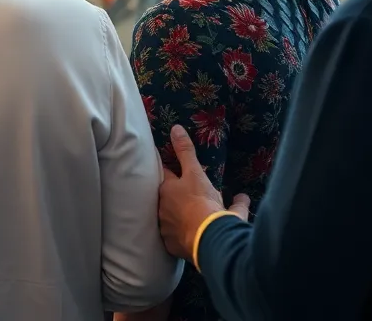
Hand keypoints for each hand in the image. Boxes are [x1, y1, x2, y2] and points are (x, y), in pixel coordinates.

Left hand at [157, 125, 248, 260]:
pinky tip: (192, 233)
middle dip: (173, 195)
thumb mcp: (197, 174)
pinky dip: (183, 234)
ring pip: (169, 216)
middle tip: (186, 195)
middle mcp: (161, 207)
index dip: (168, 170)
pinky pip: (175, 237)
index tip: (171, 169)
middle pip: (165, 197)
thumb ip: (186, 151)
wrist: (211, 240)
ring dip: (177, 214)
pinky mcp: (171, 245)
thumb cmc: (204, 204)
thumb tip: (176, 128)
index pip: (162, 173)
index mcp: (167, 189)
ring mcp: (164, 227)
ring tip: (189, 215)